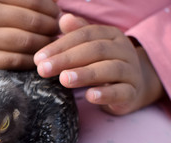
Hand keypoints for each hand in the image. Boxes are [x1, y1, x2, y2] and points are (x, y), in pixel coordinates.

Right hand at [0, 0, 59, 69]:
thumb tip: (55, 2)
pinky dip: (31, 59)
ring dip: (45, 43)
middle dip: (50, 25)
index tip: (57, 12)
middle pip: (30, 21)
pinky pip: (15, 61)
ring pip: (25, 42)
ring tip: (51, 41)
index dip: (49, 7)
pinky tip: (38, 56)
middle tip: (57, 28)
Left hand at [34, 14, 163, 114]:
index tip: (38, 58)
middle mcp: (123, 50)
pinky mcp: (132, 92)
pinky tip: (90, 96)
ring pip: (110, 69)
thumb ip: (76, 35)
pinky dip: (106, 94)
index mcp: (110, 35)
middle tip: (43, 70)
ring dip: (85, 74)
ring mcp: (131, 71)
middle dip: (66, 59)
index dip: (60, 46)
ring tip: (64, 79)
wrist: (132, 86)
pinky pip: (121, 92)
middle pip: (95, 50)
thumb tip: (62, 18)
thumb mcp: (89, 48)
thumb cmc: (103, 64)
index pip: (84, 35)